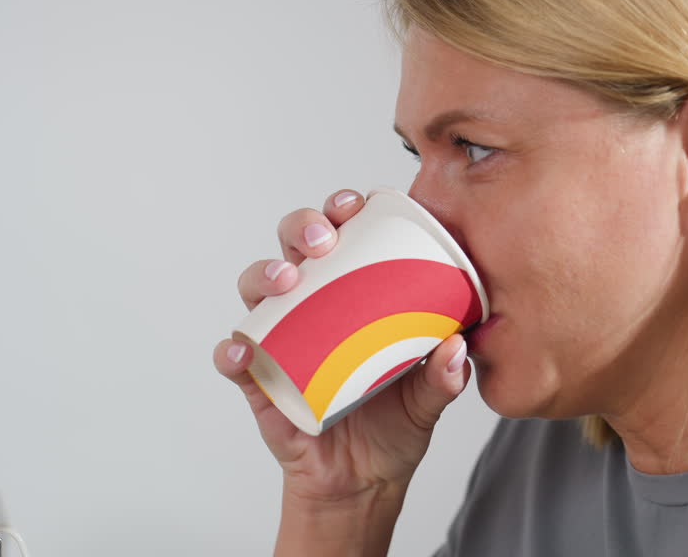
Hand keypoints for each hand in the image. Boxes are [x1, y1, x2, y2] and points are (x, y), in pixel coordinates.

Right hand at [212, 189, 471, 503]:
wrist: (364, 481)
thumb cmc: (395, 424)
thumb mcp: (429, 400)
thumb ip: (444, 378)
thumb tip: (456, 348)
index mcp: (355, 291)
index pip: (344, 233)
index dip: (342, 208)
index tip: (356, 205)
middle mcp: (313, 302)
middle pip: (295, 244)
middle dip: (303, 226)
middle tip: (322, 240)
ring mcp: (282, 337)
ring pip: (258, 286)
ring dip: (265, 272)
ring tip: (286, 281)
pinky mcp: (260, 380)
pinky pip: (234, 358)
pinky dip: (231, 351)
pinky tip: (242, 351)